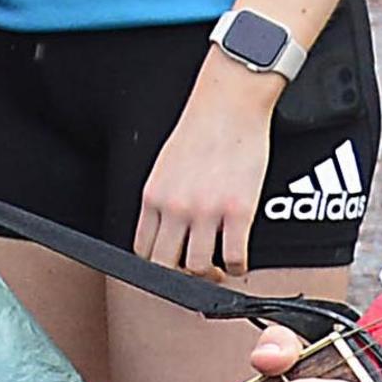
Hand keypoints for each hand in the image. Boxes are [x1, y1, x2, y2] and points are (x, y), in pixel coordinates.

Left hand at [135, 61, 278, 277]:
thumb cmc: (199, 129)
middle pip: (166, 264)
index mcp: (152, 196)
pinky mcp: (239, 211)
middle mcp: (175, 207)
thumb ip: (162, 198)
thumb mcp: (164, 166)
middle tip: (195, 275)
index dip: (155, 266)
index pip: (142, 249)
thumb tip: (165, 227)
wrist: (227, 105)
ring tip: (220, 269)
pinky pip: (236, 257)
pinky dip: (239, 267)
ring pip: (199, 267)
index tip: (169, 269)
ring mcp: (206, 211)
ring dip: (211, 275)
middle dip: (180, 277)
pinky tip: (240, 261)